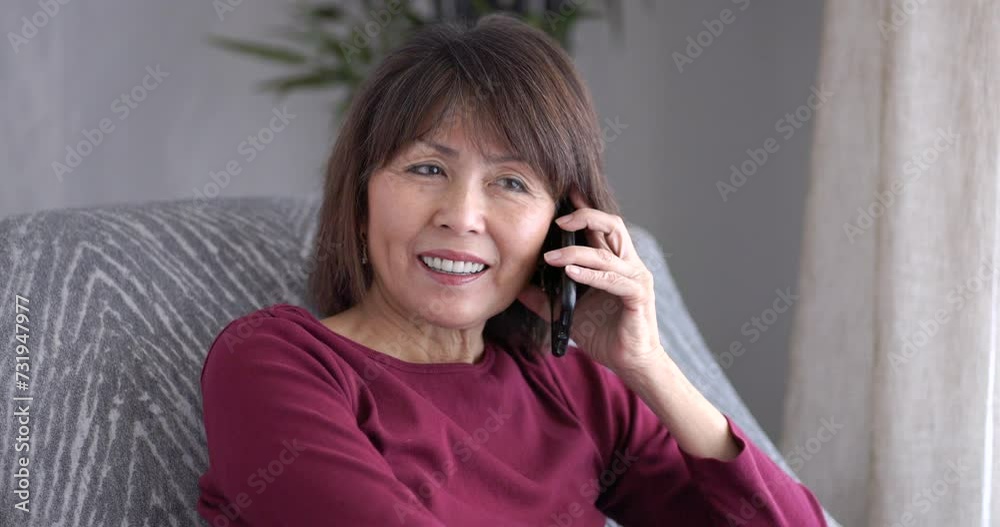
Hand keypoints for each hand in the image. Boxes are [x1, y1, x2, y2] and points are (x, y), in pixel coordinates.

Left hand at [516, 188, 663, 373]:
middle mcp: (627, 264)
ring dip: (576, 252)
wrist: (628, 361)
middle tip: (558, 220)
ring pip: (607, 253)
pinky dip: (590, 275)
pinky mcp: (638, 296)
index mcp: (613, 262)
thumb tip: (517, 288)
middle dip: (585, 216)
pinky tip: (570, 273)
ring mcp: (635, 278)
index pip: (601, 226)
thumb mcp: (568, 312)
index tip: (565, 193)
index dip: (584, 207)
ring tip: (550, 257)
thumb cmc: (604, 333)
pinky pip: (613, 279)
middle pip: (612, 225)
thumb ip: (546, 299)